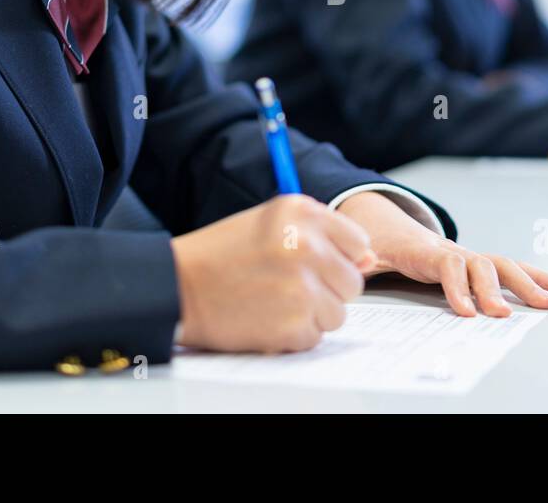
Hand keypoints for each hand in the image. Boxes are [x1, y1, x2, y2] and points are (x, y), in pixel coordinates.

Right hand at [170, 194, 375, 352]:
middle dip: (326, 289)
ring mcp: (301, 286)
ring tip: (273, 301)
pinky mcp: (293, 323)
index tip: (311, 262)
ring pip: (338, 313)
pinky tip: (265, 317)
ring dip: (311, 314)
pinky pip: (315, 336)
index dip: (337, 257)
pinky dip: (293, 335)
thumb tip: (369, 260)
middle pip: (352, 282)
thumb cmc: (223, 254)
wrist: (178, 285)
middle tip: (286, 285)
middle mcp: (306, 245)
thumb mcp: (272, 224)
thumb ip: (323, 235)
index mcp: (302, 212)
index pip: (358, 242)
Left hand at [336, 191, 547, 317]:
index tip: (466, 312)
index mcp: (427, 253)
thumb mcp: (370, 253)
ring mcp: (470, 256)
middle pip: (481, 264)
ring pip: (503, 265)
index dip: (457, 288)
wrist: (390, 229)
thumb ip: (368, 260)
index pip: (447, 266)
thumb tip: (365, 262)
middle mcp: (454, 251)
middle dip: (495, 289)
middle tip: (504, 314)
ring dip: (527, 283)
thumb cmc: (383, 248)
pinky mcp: (481, 264)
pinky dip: (538, 276)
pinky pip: (512, 268)